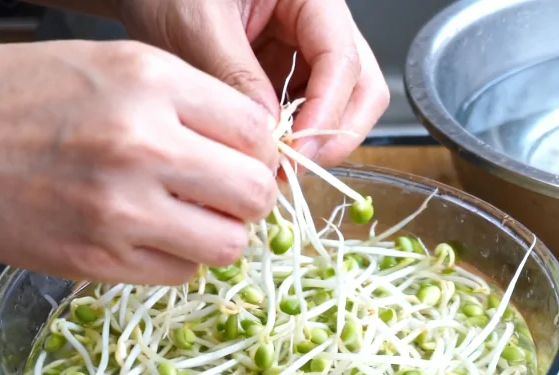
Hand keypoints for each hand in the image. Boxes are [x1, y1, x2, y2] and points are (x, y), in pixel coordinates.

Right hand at [0, 41, 278, 284]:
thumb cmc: (11, 93)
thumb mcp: (108, 63)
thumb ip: (186, 98)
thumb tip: (253, 143)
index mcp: (151, 83)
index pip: (259, 131)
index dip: (258, 149)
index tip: (241, 156)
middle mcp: (143, 146)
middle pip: (255, 194)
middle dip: (248, 196)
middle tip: (222, 192)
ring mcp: (121, 211)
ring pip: (227, 245)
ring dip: (219, 234)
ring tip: (187, 216)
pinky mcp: (98, 261)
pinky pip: (181, 274)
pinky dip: (178, 260)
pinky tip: (148, 235)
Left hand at [117, 0, 388, 165]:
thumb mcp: (198, 25)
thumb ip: (236, 77)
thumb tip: (267, 133)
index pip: (343, 60)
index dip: (328, 111)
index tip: (298, 149)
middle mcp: (319, 24)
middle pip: (361, 88)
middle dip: (334, 133)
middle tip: (295, 166)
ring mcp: (305, 52)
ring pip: (339, 106)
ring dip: (314, 140)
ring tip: (276, 164)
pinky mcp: (286, 75)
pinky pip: (306, 113)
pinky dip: (292, 138)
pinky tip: (264, 152)